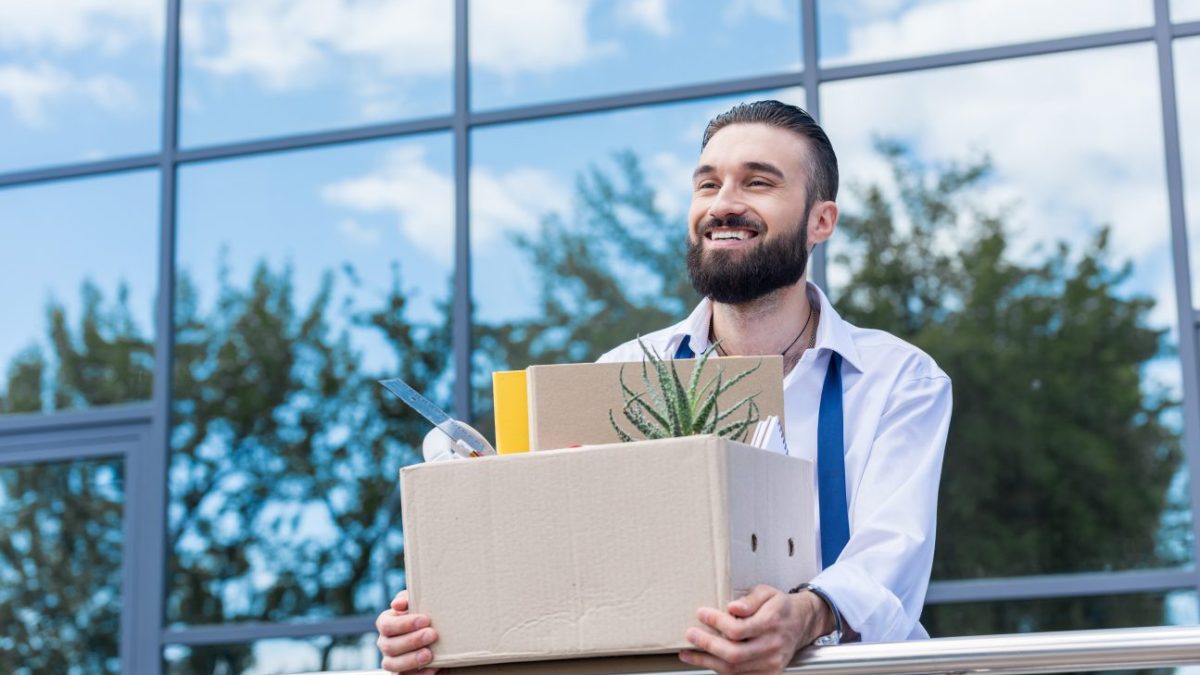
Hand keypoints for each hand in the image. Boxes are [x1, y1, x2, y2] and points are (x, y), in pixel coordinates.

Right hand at [376, 590, 439, 673]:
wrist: (438, 635)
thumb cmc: (426, 615)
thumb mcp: (418, 603)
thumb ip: (408, 600)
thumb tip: (397, 604)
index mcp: (386, 623)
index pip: (386, 625)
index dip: (404, 624)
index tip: (425, 619)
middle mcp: (385, 643)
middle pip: (389, 646)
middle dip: (411, 640)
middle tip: (432, 635)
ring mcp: (391, 661)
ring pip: (392, 664)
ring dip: (411, 659)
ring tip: (429, 654)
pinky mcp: (402, 674)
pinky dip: (419, 674)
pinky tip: (433, 668)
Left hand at [679, 584, 833, 674]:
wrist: (801, 623)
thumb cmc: (780, 607)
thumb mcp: (767, 593)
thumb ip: (750, 600)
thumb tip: (733, 607)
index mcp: (771, 623)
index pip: (738, 629)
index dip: (716, 622)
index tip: (701, 613)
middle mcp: (772, 646)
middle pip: (734, 654)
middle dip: (707, 645)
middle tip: (690, 635)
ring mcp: (771, 663)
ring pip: (734, 669)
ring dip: (708, 662)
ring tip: (689, 653)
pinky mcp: (769, 674)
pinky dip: (720, 670)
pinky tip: (707, 661)